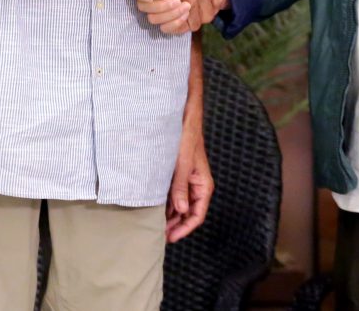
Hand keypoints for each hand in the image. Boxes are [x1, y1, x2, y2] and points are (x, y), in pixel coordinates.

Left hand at [165, 120, 212, 241]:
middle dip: (175, 226)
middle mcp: (197, 187)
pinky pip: (174, 196)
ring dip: (169, 217)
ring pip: (180, 207)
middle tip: (159, 235)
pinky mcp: (179, 177)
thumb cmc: (187, 138)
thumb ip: (181, 187)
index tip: (170, 238)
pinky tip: (155, 210)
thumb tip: (181, 210)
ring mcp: (187, 183)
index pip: (197, 216)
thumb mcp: (183, 164)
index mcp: (203, 186)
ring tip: (155, 225)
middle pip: (188, 214)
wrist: (184, 120)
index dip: (184, 229)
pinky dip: (166, 204)